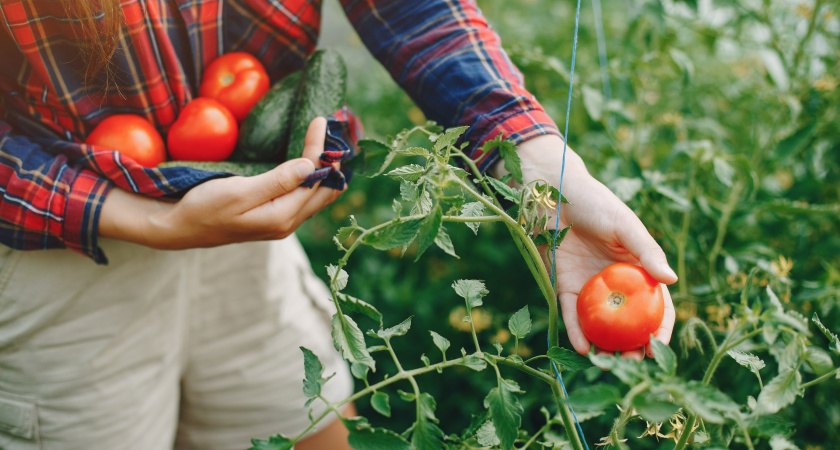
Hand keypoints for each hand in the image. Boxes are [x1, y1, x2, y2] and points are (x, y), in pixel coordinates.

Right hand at [99, 117, 343, 248]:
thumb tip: (309, 166)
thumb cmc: (203, 207)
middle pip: (325, 191)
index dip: (321, 150)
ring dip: (325, 171)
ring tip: (328, 144)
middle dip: (333, 162)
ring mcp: (281, 221)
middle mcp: (287, 222)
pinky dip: (313, 178)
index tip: (320, 121)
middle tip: (334, 131)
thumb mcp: (238, 192)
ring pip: (317, 196)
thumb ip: (277, 181)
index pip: (315, 179)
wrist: (178, 227)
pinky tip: (310, 164)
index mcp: (282, 216)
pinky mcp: (273, 217)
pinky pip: (304, 198)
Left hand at [507, 134, 676, 359]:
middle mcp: (615, 282)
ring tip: (607, 364)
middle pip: (628, 322)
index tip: (660, 348)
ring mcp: (589, 286)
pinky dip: (576, 331)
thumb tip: (672, 279)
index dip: (660, 328)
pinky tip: (583, 347)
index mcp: (637, 268)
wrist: (553, 193)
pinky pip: (571, 314)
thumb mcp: (626, 226)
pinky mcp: (563, 286)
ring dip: (604, 346)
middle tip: (633, 364)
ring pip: (599, 324)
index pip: (656, 305)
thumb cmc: (596, 204)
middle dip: (632, 347)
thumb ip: (648, 252)